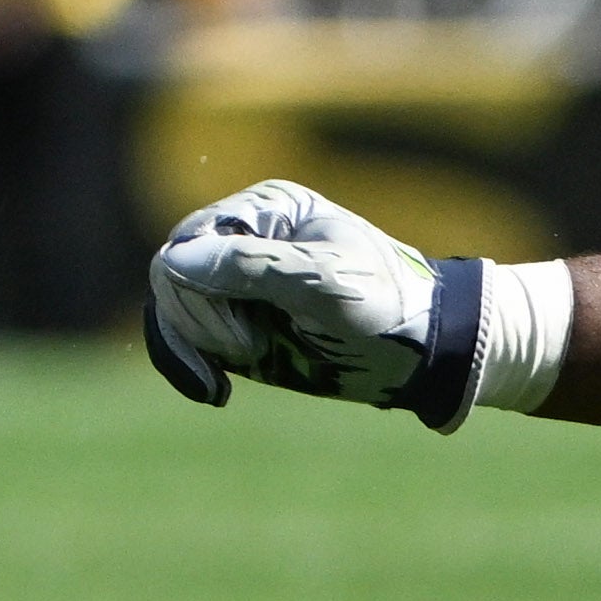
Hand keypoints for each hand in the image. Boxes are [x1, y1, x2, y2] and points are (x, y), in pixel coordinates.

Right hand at [146, 180, 564, 425]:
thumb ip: (254, 268)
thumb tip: (174, 258)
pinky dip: (191, 362)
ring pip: (173, 309)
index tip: (243, 342)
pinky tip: (215, 390)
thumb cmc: (391, 306)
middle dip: (201, 323)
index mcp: (266, 209)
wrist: (428, 350)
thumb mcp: (328, 285)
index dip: (197, 293)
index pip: (189, 243)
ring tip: (243, 367)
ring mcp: (235, 280)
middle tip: (253, 351)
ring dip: (196, 345)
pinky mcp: (237, 319)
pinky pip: (186, 336)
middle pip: (172, 277)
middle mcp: (243, 237)